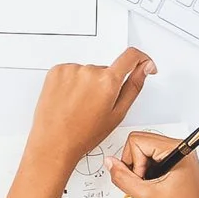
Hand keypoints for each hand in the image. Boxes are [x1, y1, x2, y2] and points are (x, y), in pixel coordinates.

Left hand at [25, 48, 155, 169]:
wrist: (54, 141)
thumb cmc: (84, 134)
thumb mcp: (117, 114)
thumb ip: (134, 86)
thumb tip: (144, 68)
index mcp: (107, 82)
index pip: (131, 56)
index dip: (142, 59)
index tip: (144, 65)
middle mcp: (89, 71)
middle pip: (106, 70)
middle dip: (106, 84)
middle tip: (95, 106)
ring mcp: (70, 69)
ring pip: (88, 72)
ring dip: (88, 84)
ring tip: (79, 106)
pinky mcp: (56, 70)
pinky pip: (72, 71)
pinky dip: (72, 82)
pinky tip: (68, 99)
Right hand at [106, 128, 198, 197]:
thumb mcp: (146, 196)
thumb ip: (123, 177)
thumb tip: (109, 162)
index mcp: (176, 150)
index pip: (136, 141)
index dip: (132, 162)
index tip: (143, 180)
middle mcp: (179, 148)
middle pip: (139, 143)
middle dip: (135, 165)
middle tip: (145, 184)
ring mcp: (179, 155)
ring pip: (143, 152)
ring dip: (141, 171)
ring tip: (150, 188)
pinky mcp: (177, 163)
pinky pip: (151, 159)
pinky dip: (147, 173)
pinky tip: (153, 188)